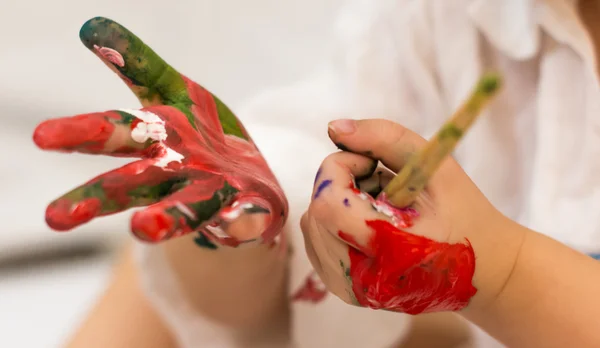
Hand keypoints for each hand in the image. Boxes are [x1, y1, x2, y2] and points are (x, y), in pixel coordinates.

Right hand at [32, 17, 287, 247]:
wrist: (251, 179)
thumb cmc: (201, 138)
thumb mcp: (173, 93)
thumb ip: (139, 66)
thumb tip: (90, 26)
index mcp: (153, 142)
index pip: (112, 134)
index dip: (79, 134)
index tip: (42, 138)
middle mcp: (174, 174)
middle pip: (129, 185)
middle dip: (95, 198)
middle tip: (56, 217)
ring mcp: (211, 195)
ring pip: (184, 208)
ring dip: (164, 218)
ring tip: (142, 230)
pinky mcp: (248, 210)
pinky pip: (245, 218)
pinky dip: (242, 221)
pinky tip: (244, 221)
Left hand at [301, 119, 523, 314]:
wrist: (483, 272)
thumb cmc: (464, 215)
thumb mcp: (434, 166)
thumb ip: (384, 137)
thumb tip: (332, 127)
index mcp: (390, 248)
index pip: (327, 201)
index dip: (341, 168)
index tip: (371, 164)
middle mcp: (364, 277)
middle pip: (316, 212)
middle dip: (338, 184)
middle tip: (377, 183)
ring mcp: (352, 289)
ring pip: (311, 227)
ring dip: (335, 203)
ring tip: (375, 204)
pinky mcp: (347, 292)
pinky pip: (317, 245)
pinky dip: (332, 224)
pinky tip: (366, 222)